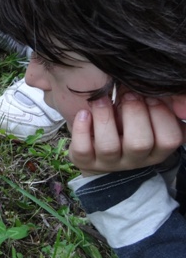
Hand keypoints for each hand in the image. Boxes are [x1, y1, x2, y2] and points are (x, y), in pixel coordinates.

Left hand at [70, 93, 185, 174]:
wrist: (97, 147)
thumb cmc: (128, 124)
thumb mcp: (150, 115)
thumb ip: (168, 103)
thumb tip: (177, 101)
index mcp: (156, 150)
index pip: (169, 139)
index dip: (161, 115)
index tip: (149, 95)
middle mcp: (133, 159)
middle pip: (139, 144)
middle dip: (134, 114)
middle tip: (127, 94)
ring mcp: (108, 162)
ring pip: (109, 147)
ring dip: (105, 118)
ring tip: (101, 99)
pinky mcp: (84, 161)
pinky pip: (82, 150)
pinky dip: (81, 130)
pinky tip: (83, 113)